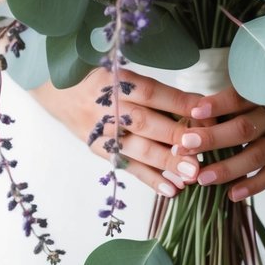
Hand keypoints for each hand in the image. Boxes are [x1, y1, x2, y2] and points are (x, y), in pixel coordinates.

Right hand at [31, 68, 206, 197]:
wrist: (59, 92)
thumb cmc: (103, 81)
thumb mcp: (124, 75)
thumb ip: (157, 92)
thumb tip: (199, 108)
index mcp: (115, 80)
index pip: (151, 92)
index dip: (178, 102)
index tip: (205, 112)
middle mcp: (107, 106)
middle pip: (143, 122)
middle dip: (174, 137)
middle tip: (201, 152)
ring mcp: (101, 131)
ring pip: (136, 148)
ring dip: (165, 162)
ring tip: (191, 175)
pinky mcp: (100, 150)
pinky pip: (127, 166)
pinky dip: (150, 179)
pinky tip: (172, 190)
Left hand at [168, 59, 264, 201]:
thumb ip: (241, 92)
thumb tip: (198, 111)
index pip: (243, 96)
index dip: (218, 104)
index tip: (194, 112)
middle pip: (246, 127)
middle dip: (214, 138)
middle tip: (185, 147)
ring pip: (258, 154)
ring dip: (228, 168)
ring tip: (201, 177)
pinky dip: (254, 184)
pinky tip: (232, 194)